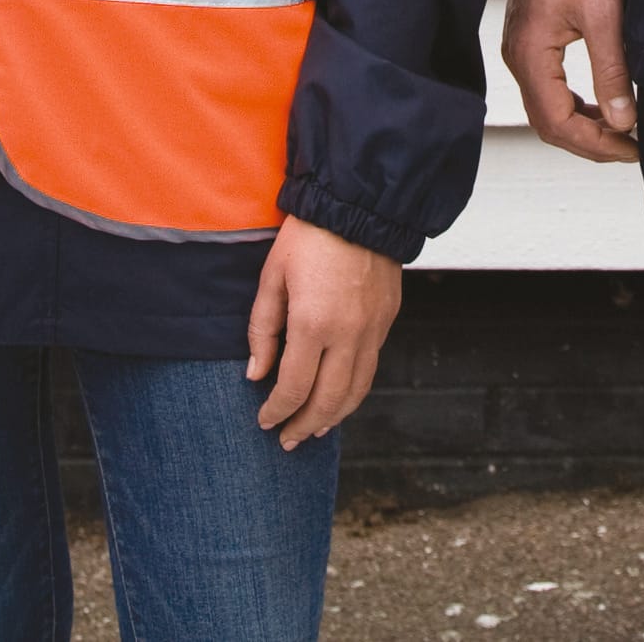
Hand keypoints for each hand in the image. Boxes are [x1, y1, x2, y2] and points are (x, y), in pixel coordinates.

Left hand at [247, 215, 401, 447]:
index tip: (264, 421)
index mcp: (313, 324)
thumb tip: (255, 374)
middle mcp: (348, 334)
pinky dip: (354, 390)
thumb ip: (262, 330)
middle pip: (328, 401)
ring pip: (357, 391)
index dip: (276, 411)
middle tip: (288, 439)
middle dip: (304, 426)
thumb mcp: (272, 278)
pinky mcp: (387, 320)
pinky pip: (371, 367)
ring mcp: (373, 329)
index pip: (293, 388)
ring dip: (334, 416)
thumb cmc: (309, 236)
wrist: (359, 204)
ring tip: (315, 428)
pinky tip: (340, 395)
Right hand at [500, 0, 637, 163]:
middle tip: (630, 148)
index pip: (558, 123)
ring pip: (547, 110)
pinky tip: (598, 107)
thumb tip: (622, 121)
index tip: (632, 148)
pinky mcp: (529, 44)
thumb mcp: (605, 16)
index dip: (597, 144)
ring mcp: (520, 52)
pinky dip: (573, 106)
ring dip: (582, 127)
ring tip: (620, 132)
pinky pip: (546, 90)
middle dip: (590, 143)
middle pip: (548, 124)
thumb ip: (612, 72)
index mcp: (531, 56)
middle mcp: (518, 59)